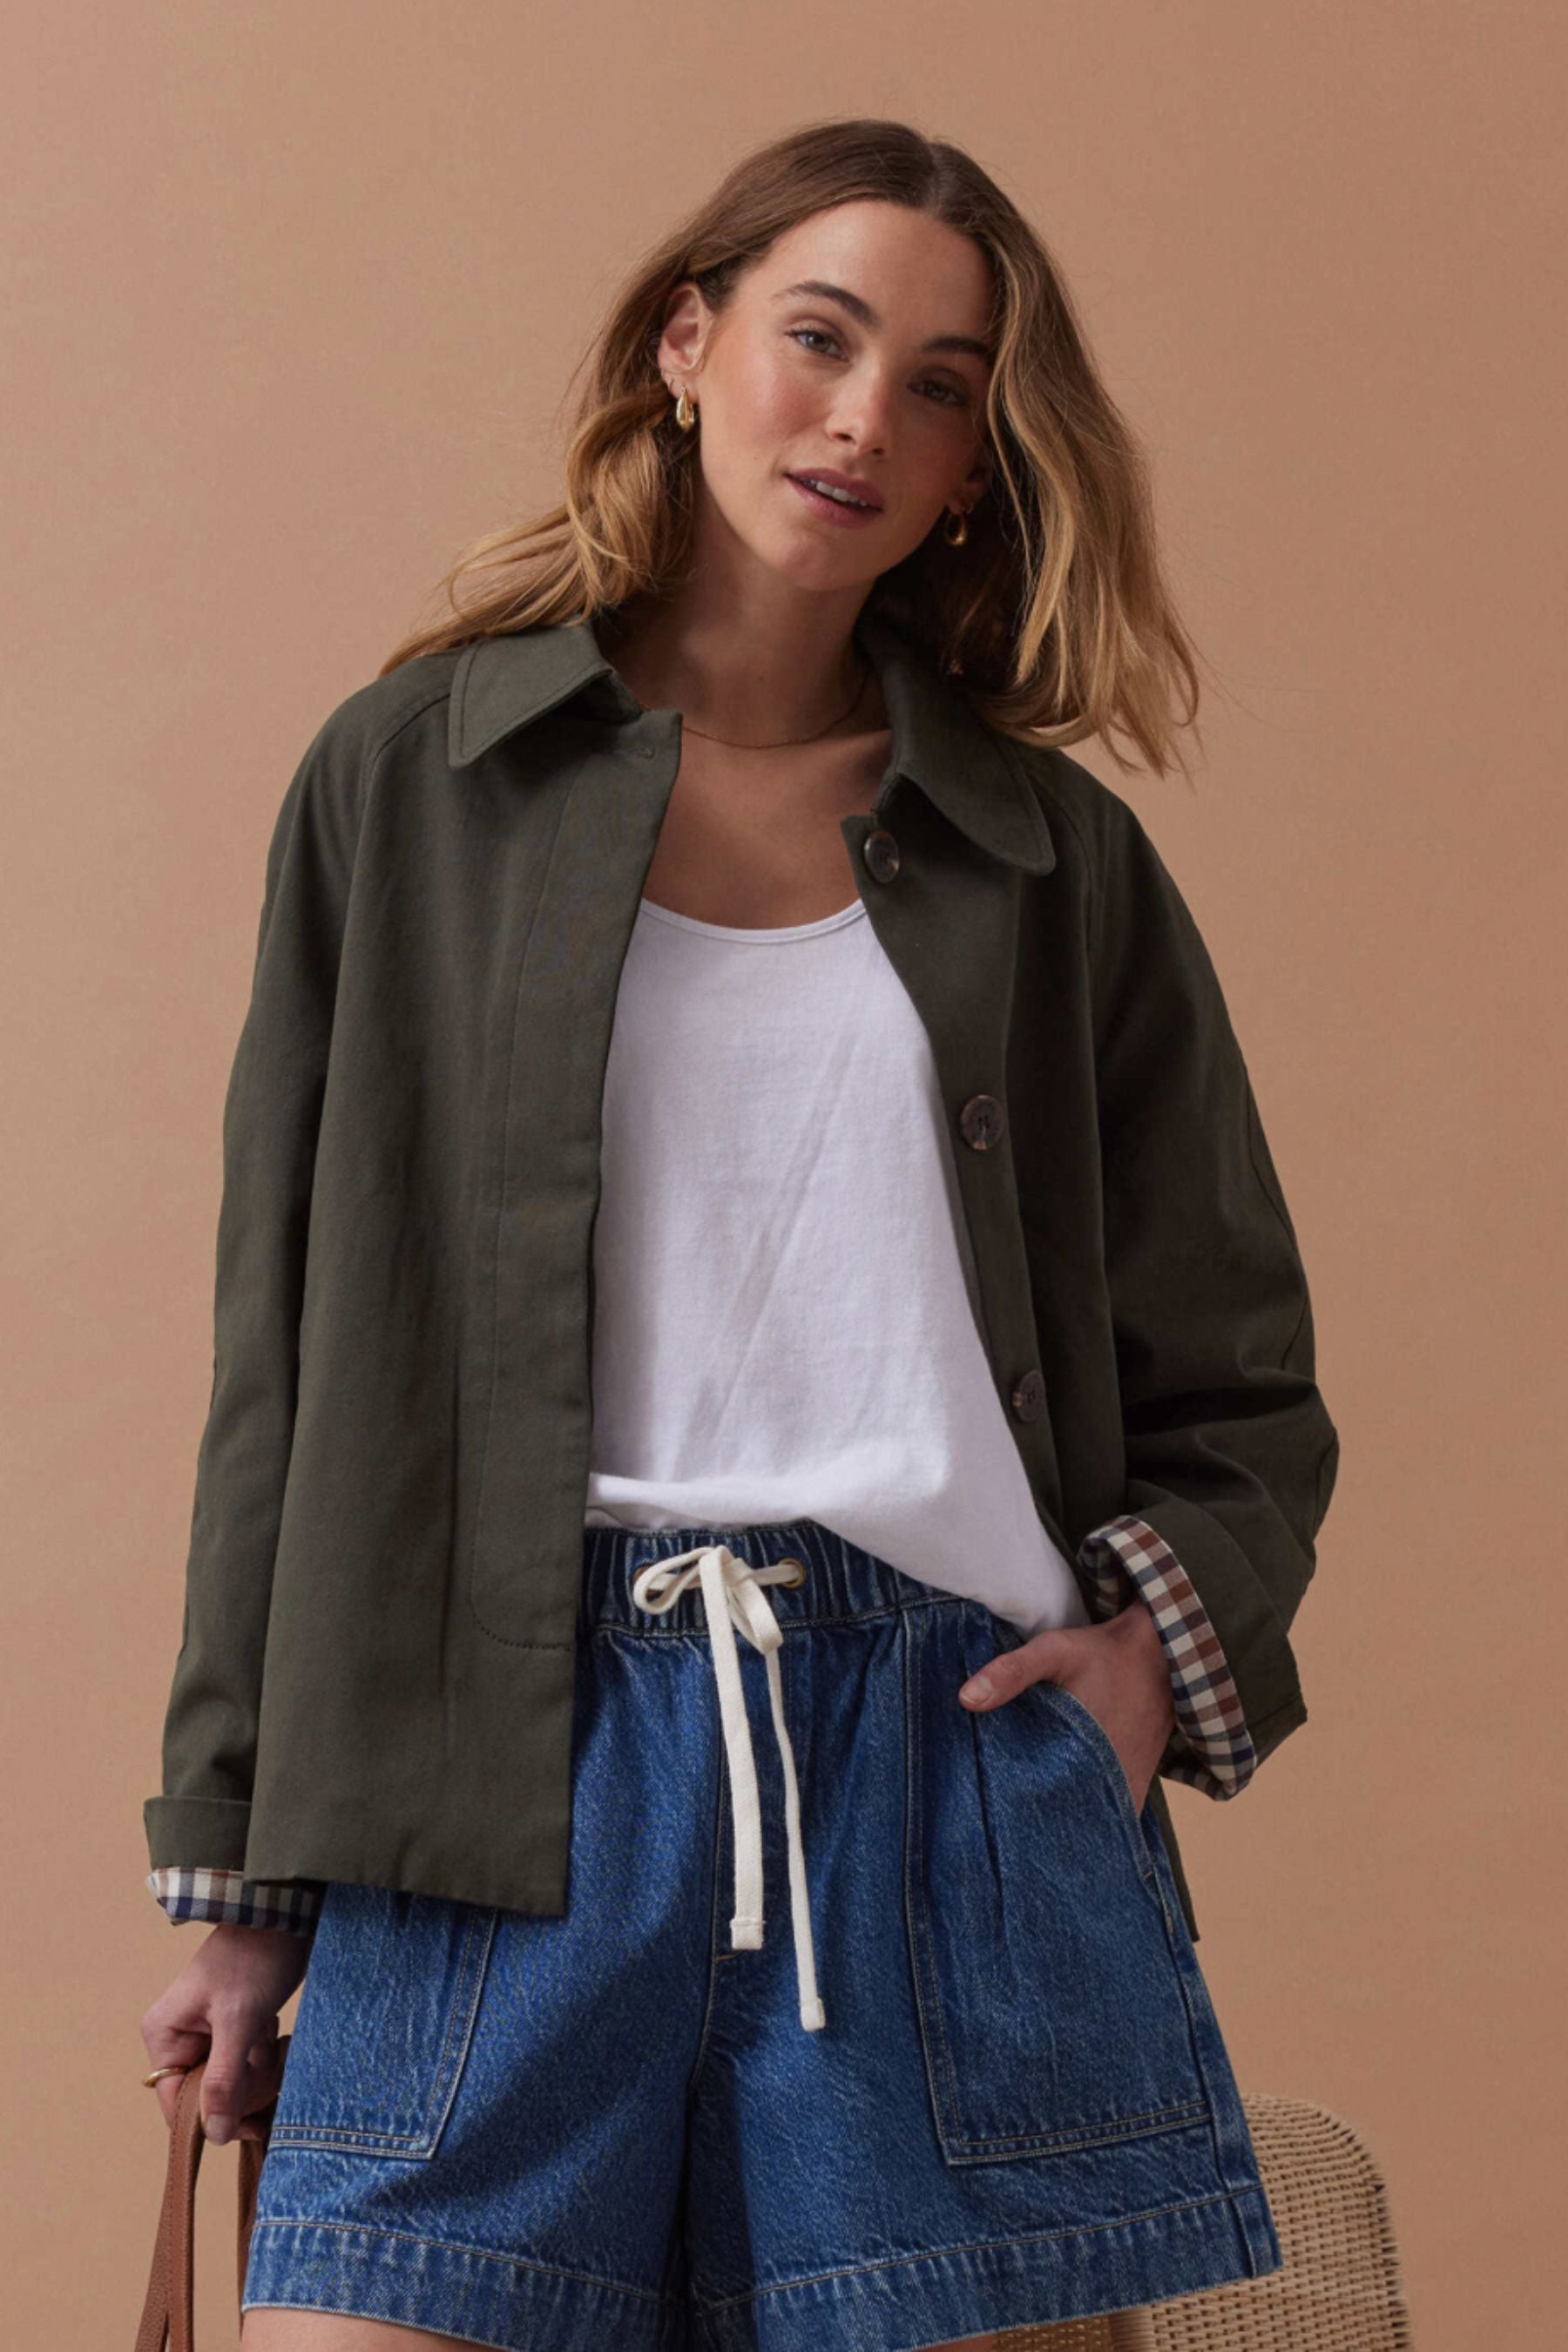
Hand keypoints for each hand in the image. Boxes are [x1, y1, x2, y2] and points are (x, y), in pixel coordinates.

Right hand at [141, 1923, 310, 2142]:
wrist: (285, 1915)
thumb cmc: (255, 1957)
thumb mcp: (239, 2019)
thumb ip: (223, 2078)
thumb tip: (215, 2134)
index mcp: (165, 2034)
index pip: (176, 2104)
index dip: (211, 2119)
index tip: (252, 2124)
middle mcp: (181, 2038)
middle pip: (208, 2098)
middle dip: (245, 2087)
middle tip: (270, 2059)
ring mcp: (209, 2035)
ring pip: (233, 2085)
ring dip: (262, 2073)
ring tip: (278, 2044)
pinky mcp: (236, 2031)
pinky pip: (248, 2067)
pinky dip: (269, 2059)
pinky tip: (281, 2038)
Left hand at [959, 1600, 1175, 1812]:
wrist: (1160, 1654)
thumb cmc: (1101, 1654)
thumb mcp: (1053, 1651)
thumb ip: (1011, 1671)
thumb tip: (966, 1699)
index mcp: (1086, 1758)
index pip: (1047, 1812)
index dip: (1020, 1823)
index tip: (995, 1825)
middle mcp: (1111, 1784)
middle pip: (1068, 1822)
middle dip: (1038, 1827)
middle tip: (1007, 1828)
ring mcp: (1128, 1788)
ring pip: (1091, 1821)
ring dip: (1065, 1822)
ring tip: (1032, 1825)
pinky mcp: (1138, 1784)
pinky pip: (1110, 1812)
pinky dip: (1089, 1814)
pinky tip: (1064, 1806)